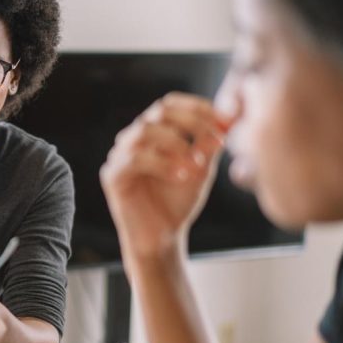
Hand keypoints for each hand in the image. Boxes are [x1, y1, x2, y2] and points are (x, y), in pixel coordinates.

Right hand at [100, 92, 229, 258]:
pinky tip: (180, 176)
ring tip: (197, 164)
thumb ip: (209, 144)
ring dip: (177, 143)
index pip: (169, 104)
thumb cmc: (178, 202)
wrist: (161, 237)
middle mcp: (133, 138)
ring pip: (145, 131)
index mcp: (152, 132)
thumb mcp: (201, 169)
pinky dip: (162, 164)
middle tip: (215, 140)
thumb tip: (229, 119)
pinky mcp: (112, 175)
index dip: (197, 106)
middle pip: (159, 111)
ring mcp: (120, 155)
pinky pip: (134, 158)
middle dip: (192, 122)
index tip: (225, 120)